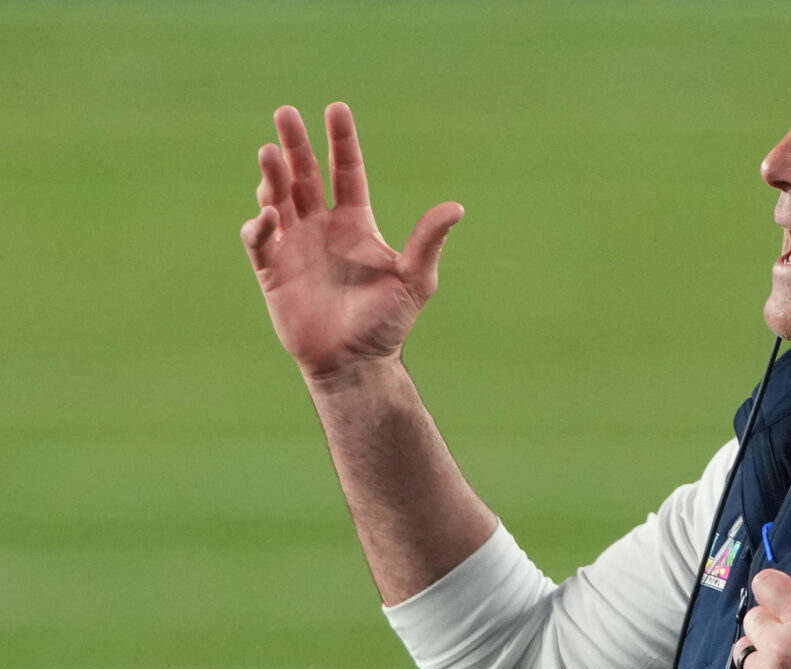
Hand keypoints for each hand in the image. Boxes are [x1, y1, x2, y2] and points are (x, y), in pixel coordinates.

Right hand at [240, 103, 463, 380]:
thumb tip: (455, 208)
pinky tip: (268, 215)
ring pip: (278, 198)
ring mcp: (295, 246)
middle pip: (305, 175)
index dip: (341, 140)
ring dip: (272, 175)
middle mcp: (322, 228)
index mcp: (355, 223)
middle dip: (296, 144)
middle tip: (286, 112)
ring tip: (270, 152)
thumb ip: (429, 241)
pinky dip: (260, 225)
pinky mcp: (272, 270)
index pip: (346, 171)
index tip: (336, 108)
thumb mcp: (416, 280)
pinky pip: (259, 239)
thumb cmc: (388, 323)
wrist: (355, 363)